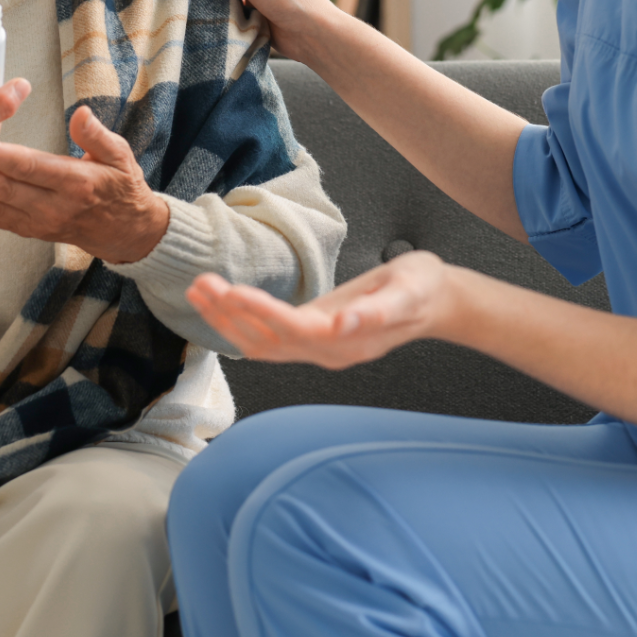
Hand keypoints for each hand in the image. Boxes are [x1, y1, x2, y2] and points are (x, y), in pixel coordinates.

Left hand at [0, 104, 171, 264]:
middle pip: (3, 188)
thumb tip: (80, 113)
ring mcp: (39, 223)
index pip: (30, 168)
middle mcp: (54, 207)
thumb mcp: (121, 155)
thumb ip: (97, 135)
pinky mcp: (29, 230)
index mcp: (76, 184)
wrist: (124, 230)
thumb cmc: (121, 185)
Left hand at [184, 250, 461, 368]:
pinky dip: (239, 323)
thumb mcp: (407, 292)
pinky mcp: (313, 337)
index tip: (230, 290)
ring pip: (261, 344)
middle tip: (201, 284)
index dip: (259, 312)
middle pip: (267, 341)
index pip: (291, 329)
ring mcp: (318, 349)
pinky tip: (220, 305)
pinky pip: (268, 338)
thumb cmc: (422, 289)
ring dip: (226, 321)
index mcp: (346, 340)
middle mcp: (327, 351)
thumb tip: (343, 324)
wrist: (436, 301)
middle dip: (230, 316)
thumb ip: (376, 311)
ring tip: (199, 290)